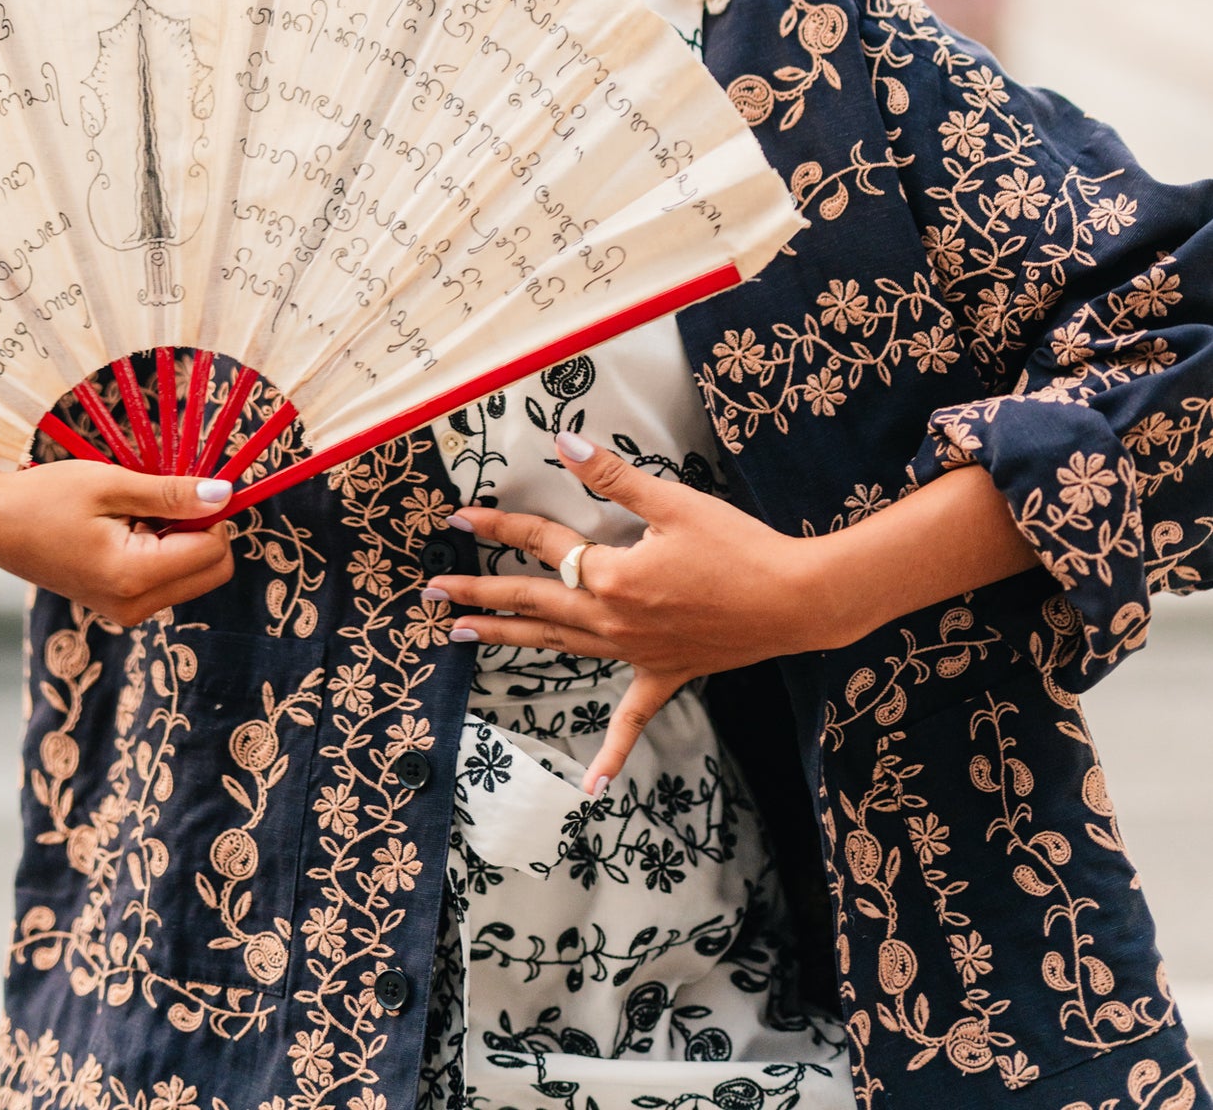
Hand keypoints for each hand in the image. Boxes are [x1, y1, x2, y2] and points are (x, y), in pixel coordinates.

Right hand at [0, 460, 235, 625]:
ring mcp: (127, 612)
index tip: (190, 483)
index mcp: (132, 577)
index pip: (214, 551)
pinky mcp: (121, 606)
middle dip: (204, 529)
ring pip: (194, 574)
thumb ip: (172, 494)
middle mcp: (134, 607)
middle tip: (166, 497)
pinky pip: (169, 579)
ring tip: (137, 512)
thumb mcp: (111, 484)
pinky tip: (130, 527)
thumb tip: (225, 495)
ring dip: (183, 538)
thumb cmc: (46, 497)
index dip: (214, 512)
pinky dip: (165, 549)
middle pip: (212, 570)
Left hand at [426, 434, 841, 791]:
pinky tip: (591, 785)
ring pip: (558, 645)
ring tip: (464, 635)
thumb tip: (564, 441)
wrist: (795, 600)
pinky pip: (633, 715)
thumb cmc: (739, 547)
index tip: (458, 519)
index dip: (498, 526)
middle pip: (532, 603)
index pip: (541, 544)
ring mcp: (636, 652)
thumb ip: (614, 476)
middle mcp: (612, 620)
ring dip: (509, 639)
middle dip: (477, 594)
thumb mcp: (674, 502)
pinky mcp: (666, 672)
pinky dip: (611, 749)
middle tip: (431, 593)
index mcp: (611, 576)